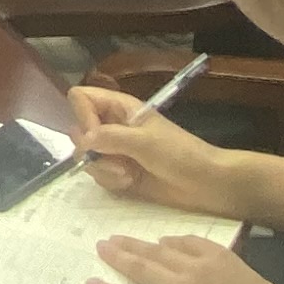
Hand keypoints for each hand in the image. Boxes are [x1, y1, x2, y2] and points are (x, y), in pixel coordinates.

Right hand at [65, 87, 248, 215]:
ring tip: (128, 175)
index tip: (95, 137)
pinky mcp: (119, 173)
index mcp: (120, 108)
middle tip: (116, 160)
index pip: (81, 99)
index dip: (82, 116)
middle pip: (78, 131)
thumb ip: (111, 137)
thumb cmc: (180, 154)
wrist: (204, 184)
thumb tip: (82, 140)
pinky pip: (98, 176)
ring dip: (104, 170)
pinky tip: (131, 183)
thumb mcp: (146, 142)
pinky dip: (111, 182)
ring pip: (87, 158)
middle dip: (92, 151)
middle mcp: (113, 126)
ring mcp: (115, 151)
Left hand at [88, 233, 283, 283]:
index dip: (168, 242)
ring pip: (141, 269)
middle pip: (157, 251)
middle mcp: (196, 268)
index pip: (186, 242)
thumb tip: (217, 275)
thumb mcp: (256, 283)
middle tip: (113, 240)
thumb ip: (231, 273)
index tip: (157, 243)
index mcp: (220, 257)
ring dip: (118, 257)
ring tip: (101, 250)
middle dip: (133, 244)